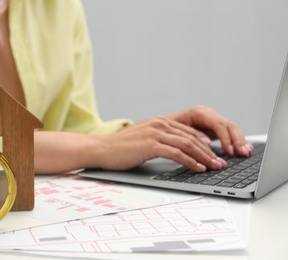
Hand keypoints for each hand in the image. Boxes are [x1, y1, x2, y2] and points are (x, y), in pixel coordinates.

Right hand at [96, 116, 227, 172]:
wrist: (102, 149)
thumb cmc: (120, 147)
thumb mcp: (143, 138)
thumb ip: (159, 139)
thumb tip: (174, 149)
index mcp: (159, 122)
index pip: (188, 132)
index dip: (203, 144)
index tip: (213, 154)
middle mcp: (159, 124)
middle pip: (191, 138)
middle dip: (208, 152)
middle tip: (220, 162)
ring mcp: (155, 133)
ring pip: (187, 144)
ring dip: (203, 157)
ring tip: (214, 166)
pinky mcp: (150, 145)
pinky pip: (176, 153)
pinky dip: (189, 161)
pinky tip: (197, 168)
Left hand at [166, 105, 252, 156]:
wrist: (158, 128)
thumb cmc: (164, 130)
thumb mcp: (173, 132)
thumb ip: (188, 139)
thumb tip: (200, 149)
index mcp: (198, 112)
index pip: (217, 124)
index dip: (224, 138)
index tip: (229, 151)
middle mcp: (207, 114)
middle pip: (228, 125)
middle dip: (237, 140)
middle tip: (242, 154)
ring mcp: (212, 120)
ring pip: (231, 129)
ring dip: (240, 141)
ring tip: (245, 153)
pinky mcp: (214, 128)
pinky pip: (229, 133)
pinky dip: (237, 142)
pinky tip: (242, 151)